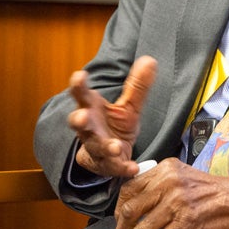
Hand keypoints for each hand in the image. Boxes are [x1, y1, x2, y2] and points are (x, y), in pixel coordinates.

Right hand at [67, 55, 157, 177]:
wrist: (111, 157)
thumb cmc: (114, 125)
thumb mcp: (128, 105)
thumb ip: (137, 86)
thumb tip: (150, 60)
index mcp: (91, 109)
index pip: (81, 95)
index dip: (78, 86)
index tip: (79, 76)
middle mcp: (89, 128)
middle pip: (78, 122)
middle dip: (78, 119)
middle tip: (80, 116)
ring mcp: (95, 148)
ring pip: (95, 147)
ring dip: (105, 147)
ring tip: (115, 146)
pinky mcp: (106, 165)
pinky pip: (114, 167)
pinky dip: (123, 167)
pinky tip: (133, 168)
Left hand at [114, 158, 228, 228]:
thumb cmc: (211, 189)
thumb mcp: (183, 175)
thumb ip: (159, 182)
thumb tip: (134, 201)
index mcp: (166, 168)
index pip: (130, 188)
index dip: (120, 207)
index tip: (120, 218)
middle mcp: (170, 182)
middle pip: (131, 209)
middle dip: (122, 227)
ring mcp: (178, 203)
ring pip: (142, 228)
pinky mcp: (187, 222)